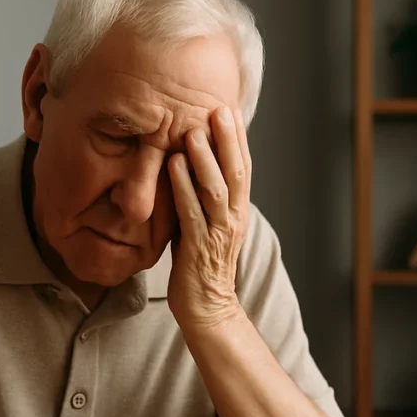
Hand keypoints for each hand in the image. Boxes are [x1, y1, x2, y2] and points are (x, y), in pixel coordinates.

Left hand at [167, 106, 251, 330]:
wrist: (208, 308)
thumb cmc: (201, 264)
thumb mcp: (206, 223)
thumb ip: (203, 196)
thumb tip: (191, 163)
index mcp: (238, 211)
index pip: (243, 168)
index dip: (238, 138)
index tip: (229, 108)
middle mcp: (234, 218)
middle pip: (236, 172)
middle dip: (228, 139)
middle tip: (218, 108)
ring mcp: (218, 233)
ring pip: (216, 189)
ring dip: (205, 158)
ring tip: (194, 130)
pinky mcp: (198, 248)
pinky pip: (192, 212)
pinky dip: (182, 186)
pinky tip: (173, 164)